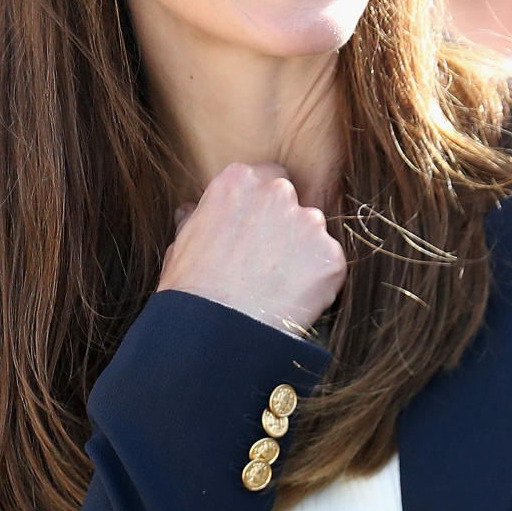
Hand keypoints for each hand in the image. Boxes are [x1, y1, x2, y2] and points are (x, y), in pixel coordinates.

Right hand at [157, 163, 345, 334]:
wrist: (214, 331)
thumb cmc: (189, 289)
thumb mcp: (181, 244)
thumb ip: (195, 219)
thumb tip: (191, 210)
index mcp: (239, 180)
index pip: (266, 179)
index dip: (262, 207)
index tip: (256, 230)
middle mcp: (278, 192)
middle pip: (293, 201)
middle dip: (284, 226)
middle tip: (267, 261)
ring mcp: (309, 223)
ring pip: (313, 233)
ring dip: (303, 252)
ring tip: (277, 286)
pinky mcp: (330, 257)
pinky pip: (328, 265)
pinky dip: (317, 281)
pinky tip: (291, 301)